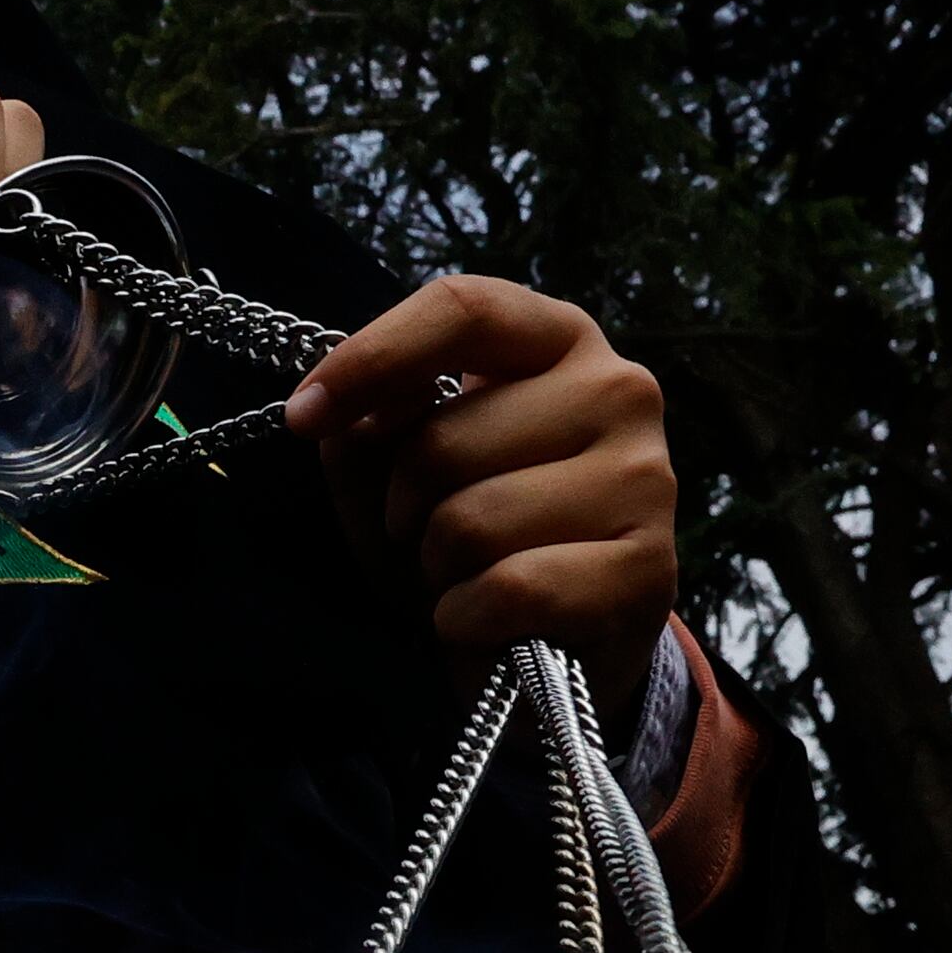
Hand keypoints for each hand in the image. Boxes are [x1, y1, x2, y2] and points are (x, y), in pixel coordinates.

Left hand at [284, 276, 677, 700]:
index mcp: (557, 340)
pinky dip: (467, 618)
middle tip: (429, 536)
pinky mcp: (646, 568)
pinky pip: (510, 588)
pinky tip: (484, 620)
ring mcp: (644, 477)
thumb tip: (347, 417)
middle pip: (443, 440)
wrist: (549, 642)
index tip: (304, 417)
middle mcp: (617, 389)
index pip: (464, 310)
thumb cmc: (472, 539)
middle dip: (406, 508)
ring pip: (472, 522)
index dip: (371, 359)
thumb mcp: (398, 474)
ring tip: (467, 575)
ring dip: (438, 569)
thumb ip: (369, 428)